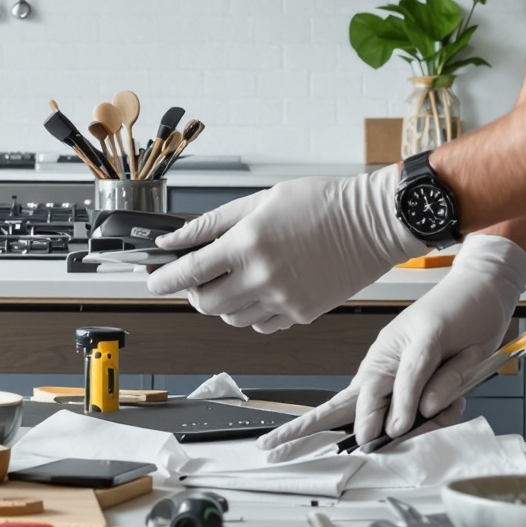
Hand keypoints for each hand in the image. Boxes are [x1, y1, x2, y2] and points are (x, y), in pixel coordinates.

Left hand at [144, 173, 424, 331]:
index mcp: (249, 244)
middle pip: (205, 303)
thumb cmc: (323, 203)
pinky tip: (260, 289)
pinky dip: (251, 312)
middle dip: (191, 292)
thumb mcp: (260, 200)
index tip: (151, 280)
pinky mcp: (303, 314)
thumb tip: (173, 238)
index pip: (187, 272)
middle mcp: (263, 277)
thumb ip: (212, 223)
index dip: (161, 279)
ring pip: (231, 318)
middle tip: (194, 277)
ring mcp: (285, 300)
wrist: (374, 222)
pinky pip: (261, 325)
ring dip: (222, 302)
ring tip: (234, 278)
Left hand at [260, 234, 525, 454]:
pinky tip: (419, 411)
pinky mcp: (428, 334)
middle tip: (292, 441)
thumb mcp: (440, 380)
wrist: (484, 288)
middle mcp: (386, 363)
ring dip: (388, 415)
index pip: (341, 406)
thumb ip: (424, 405)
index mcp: (382, 374)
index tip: (278, 441)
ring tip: (402, 430)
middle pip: (347, 401)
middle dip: (316, 422)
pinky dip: (416, 394)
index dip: (310, 424)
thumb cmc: (459, 331)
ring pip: (382, 391)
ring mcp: (404, 347)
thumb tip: (403, 428)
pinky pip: (415, 371)